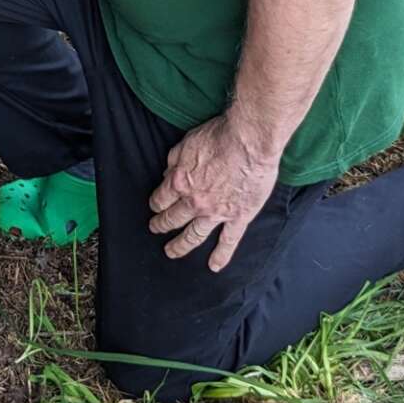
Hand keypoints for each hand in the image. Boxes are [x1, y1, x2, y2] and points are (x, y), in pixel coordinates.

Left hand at [147, 112, 278, 271]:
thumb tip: (167, 171)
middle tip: (155, 229)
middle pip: (173, 218)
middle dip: (161, 225)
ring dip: (180, 245)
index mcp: (180, 182)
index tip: (154, 206)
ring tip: (171, 251)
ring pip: (194, 234)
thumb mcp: (187, 142)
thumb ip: (175, 159)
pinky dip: (221, 255)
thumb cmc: (220, 136)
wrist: (249, 141)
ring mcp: (216, 212)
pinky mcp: (238, 217)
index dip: (156, 203)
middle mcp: (194, 201)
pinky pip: (228, 241)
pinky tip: (214, 266)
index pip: (161, 198)